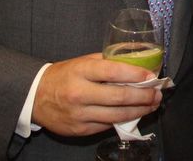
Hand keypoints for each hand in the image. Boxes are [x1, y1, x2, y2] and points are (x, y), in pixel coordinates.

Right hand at [32, 53, 161, 135]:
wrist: (34, 96)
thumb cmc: (65, 75)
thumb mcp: (83, 62)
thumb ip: (108, 62)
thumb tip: (137, 63)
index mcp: (81, 71)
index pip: (114, 72)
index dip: (136, 75)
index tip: (152, 77)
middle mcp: (80, 94)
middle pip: (119, 97)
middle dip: (144, 97)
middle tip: (158, 94)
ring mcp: (79, 115)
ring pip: (116, 115)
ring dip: (139, 111)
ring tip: (152, 105)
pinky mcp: (79, 130)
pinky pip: (106, 126)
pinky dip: (123, 120)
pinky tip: (134, 114)